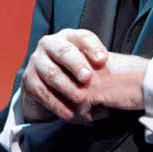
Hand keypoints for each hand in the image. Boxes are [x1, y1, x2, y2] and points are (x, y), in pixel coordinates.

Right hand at [20, 29, 147, 123]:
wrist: (46, 87)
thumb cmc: (75, 75)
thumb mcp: (89, 67)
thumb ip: (100, 68)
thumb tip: (123, 77)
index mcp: (68, 37)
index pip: (82, 37)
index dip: (92, 47)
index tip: (103, 60)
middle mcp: (50, 44)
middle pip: (63, 51)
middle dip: (76, 64)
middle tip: (89, 78)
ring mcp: (36, 61)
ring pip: (51, 72)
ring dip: (66, 86)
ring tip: (81, 99)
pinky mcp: (28, 79)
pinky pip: (41, 92)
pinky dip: (56, 104)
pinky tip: (68, 114)